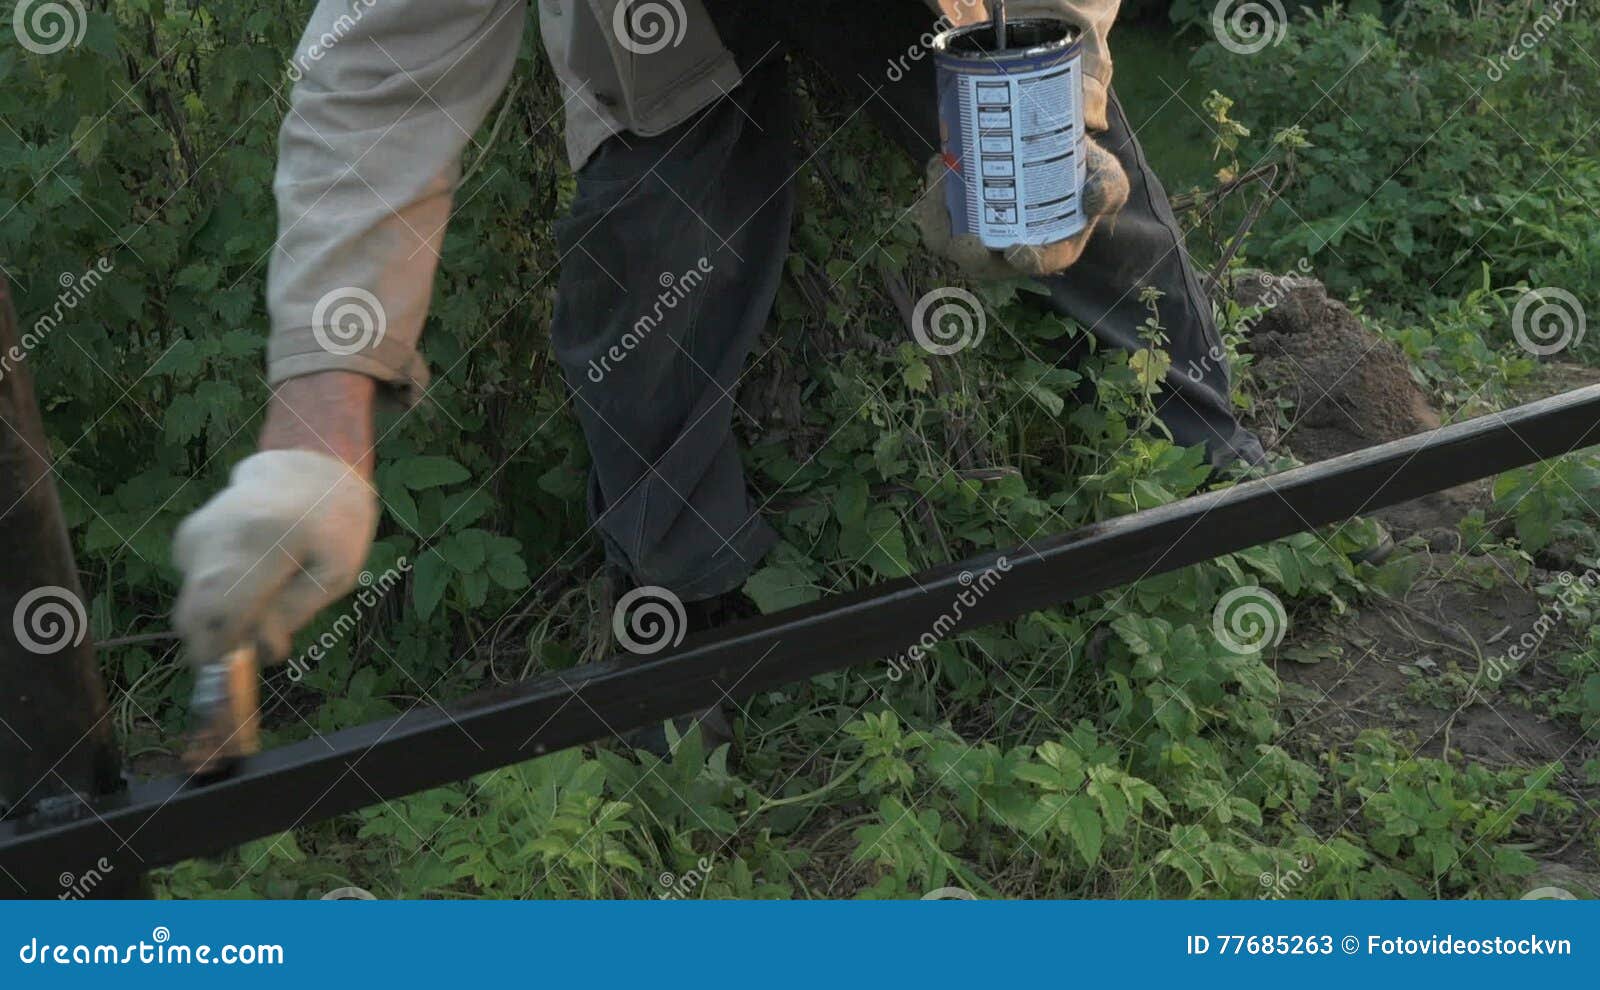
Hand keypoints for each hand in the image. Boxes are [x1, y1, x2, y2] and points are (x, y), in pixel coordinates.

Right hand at [173, 374, 378, 666]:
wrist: (307, 470)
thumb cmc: (333, 526)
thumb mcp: (336, 572)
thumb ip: (296, 611)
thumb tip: (260, 649)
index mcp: (263, 541)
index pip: (223, 608)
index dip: (220, 647)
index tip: (229, 664)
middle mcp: (219, 535)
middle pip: (192, 610)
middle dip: (210, 640)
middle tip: (241, 646)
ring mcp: (198, 532)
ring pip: (190, 601)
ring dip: (217, 616)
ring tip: (260, 594)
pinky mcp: (187, 536)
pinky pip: (192, 584)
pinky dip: (213, 594)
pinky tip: (245, 573)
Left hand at [913, 135, 1129, 278]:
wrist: (1052, 142)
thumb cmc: (1081, 170)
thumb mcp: (1106, 176)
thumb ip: (1109, 188)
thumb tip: (1092, 199)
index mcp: (1049, 251)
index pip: (1034, 264)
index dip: (1024, 262)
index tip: (1014, 249)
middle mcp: (1009, 250)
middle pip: (979, 261)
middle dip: (964, 250)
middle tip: (961, 232)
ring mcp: (980, 235)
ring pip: (948, 239)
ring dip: (938, 216)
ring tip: (945, 178)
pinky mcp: (958, 216)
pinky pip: (936, 217)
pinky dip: (931, 195)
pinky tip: (940, 165)